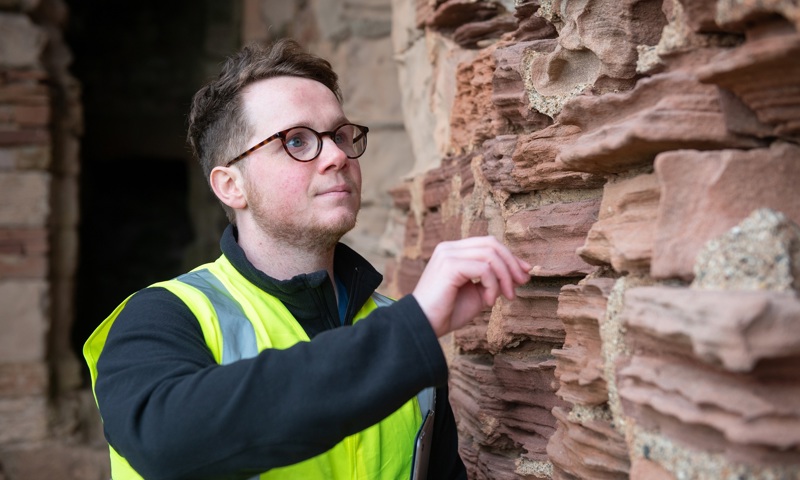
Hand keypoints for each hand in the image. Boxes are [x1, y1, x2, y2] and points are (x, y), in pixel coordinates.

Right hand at [412, 236, 530, 336]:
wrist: (425, 326)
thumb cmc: (448, 312)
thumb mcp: (478, 293)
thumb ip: (494, 280)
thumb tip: (520, 273)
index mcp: (454, 251)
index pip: (488, 244)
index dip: (510, 256)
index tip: (525, 274)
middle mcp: (449, 248)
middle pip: (492, 244)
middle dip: (511, 264)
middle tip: (521, 284)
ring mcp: (448, 254)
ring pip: (490, 255)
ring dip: (504, 277)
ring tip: (505, 297)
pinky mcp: (449, 265)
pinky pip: (483, 269)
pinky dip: (492, 285)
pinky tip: (489, 302)